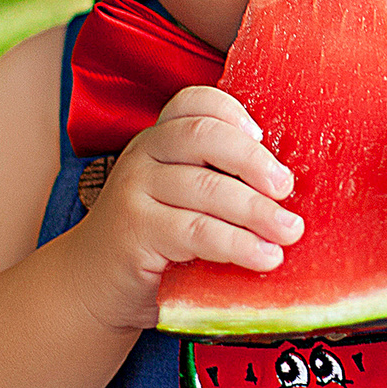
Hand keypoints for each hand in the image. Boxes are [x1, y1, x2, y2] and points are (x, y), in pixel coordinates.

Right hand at [68, 84, 302, 331]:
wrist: (94, 285)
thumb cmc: (155, 241)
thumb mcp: (183, 200)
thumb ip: (220, 184)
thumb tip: (292, 194)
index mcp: (161, 139)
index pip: (194, 103)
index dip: (232, 112)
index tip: (265, 137)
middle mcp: (144, 154)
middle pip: (203, 136)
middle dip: (252, 160)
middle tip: (286, 188)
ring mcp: (134, 190)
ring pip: (205, 188)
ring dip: (256, 210)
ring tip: (289, 231)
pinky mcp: (135, 231)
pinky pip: (194, 231)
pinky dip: (236, 244)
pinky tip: (264, 257)